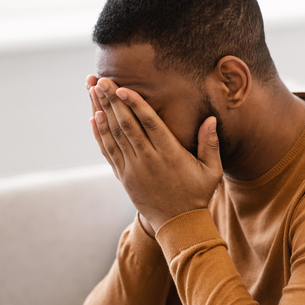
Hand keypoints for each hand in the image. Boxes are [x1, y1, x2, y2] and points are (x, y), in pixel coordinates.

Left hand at [86, 76, 223, 231]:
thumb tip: (211, 118)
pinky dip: (99, 134)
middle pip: (126, 125)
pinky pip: (108, 152)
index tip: (121, 88)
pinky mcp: (124, 176)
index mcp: (170, 154)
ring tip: (93, 90)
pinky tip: (93, 117)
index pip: (149, 123)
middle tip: (100, 79)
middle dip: (111, 101)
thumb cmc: (197, 194)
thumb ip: (210, 144)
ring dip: (102, 111)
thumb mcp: (212, 171)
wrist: (178, 225)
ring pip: (114, 135)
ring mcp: (133, 169)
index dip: (134, 104)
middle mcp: (148, 160)